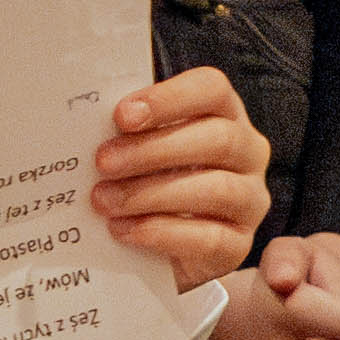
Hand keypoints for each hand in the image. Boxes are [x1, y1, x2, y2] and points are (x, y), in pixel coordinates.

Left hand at [100, 66, 274, 287]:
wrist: (166, 249)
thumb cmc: (153, 183)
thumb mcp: (144, 149)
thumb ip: (128, 133)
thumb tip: (88, 124)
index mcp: (226, 115)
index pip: (211, 90)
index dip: (169, 99)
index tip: (122, 116)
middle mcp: (248, 153)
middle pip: (217, 138)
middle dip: (153, 150)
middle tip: (103, 162)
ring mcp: (251, 200)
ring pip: (217, 188)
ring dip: (152, 193)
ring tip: (106, 201)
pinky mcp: (239, 245)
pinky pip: (210, 238)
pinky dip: (162, 233)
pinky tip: (125, 230)